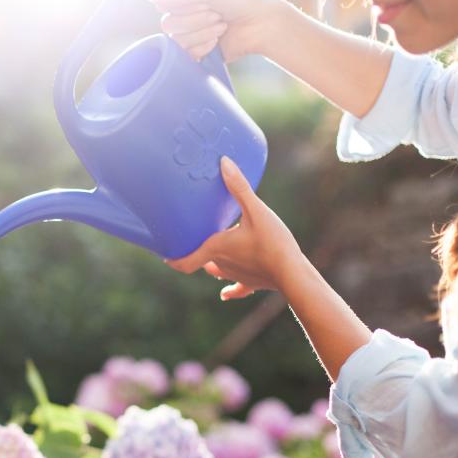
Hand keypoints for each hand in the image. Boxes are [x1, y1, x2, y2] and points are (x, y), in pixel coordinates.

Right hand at [149, 0, 290, 61]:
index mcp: (185, 2)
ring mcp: (189, 39)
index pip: (166, 8)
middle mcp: (183, 20)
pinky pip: (185, 56)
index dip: (186, 7)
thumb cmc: (239, 2)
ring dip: (202, 33)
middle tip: (217, 16)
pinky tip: (216, 43)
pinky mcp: (196, 56)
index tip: (207, 3)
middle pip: (169, 25)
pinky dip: (202, 48)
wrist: (259, 25)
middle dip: (196, 21)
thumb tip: (153, 1)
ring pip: (178, 41)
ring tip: (221, 28)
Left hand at [166, 157, 303, 300]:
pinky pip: (237, 289)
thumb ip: (239, 187)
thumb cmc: (272, 242)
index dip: (173, 259)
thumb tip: (223, 162)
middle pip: (202, 260)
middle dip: (195, 252)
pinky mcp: (252, 284)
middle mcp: (222, 264)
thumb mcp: (255, 210)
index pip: (186, 260)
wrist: (292, 273)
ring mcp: (236, 276)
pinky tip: (224, 295)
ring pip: (217, 271)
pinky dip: (230, 290)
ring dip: (211, 265)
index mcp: (217, 248)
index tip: (164, 255)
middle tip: (190, 242)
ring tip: (208, 257)